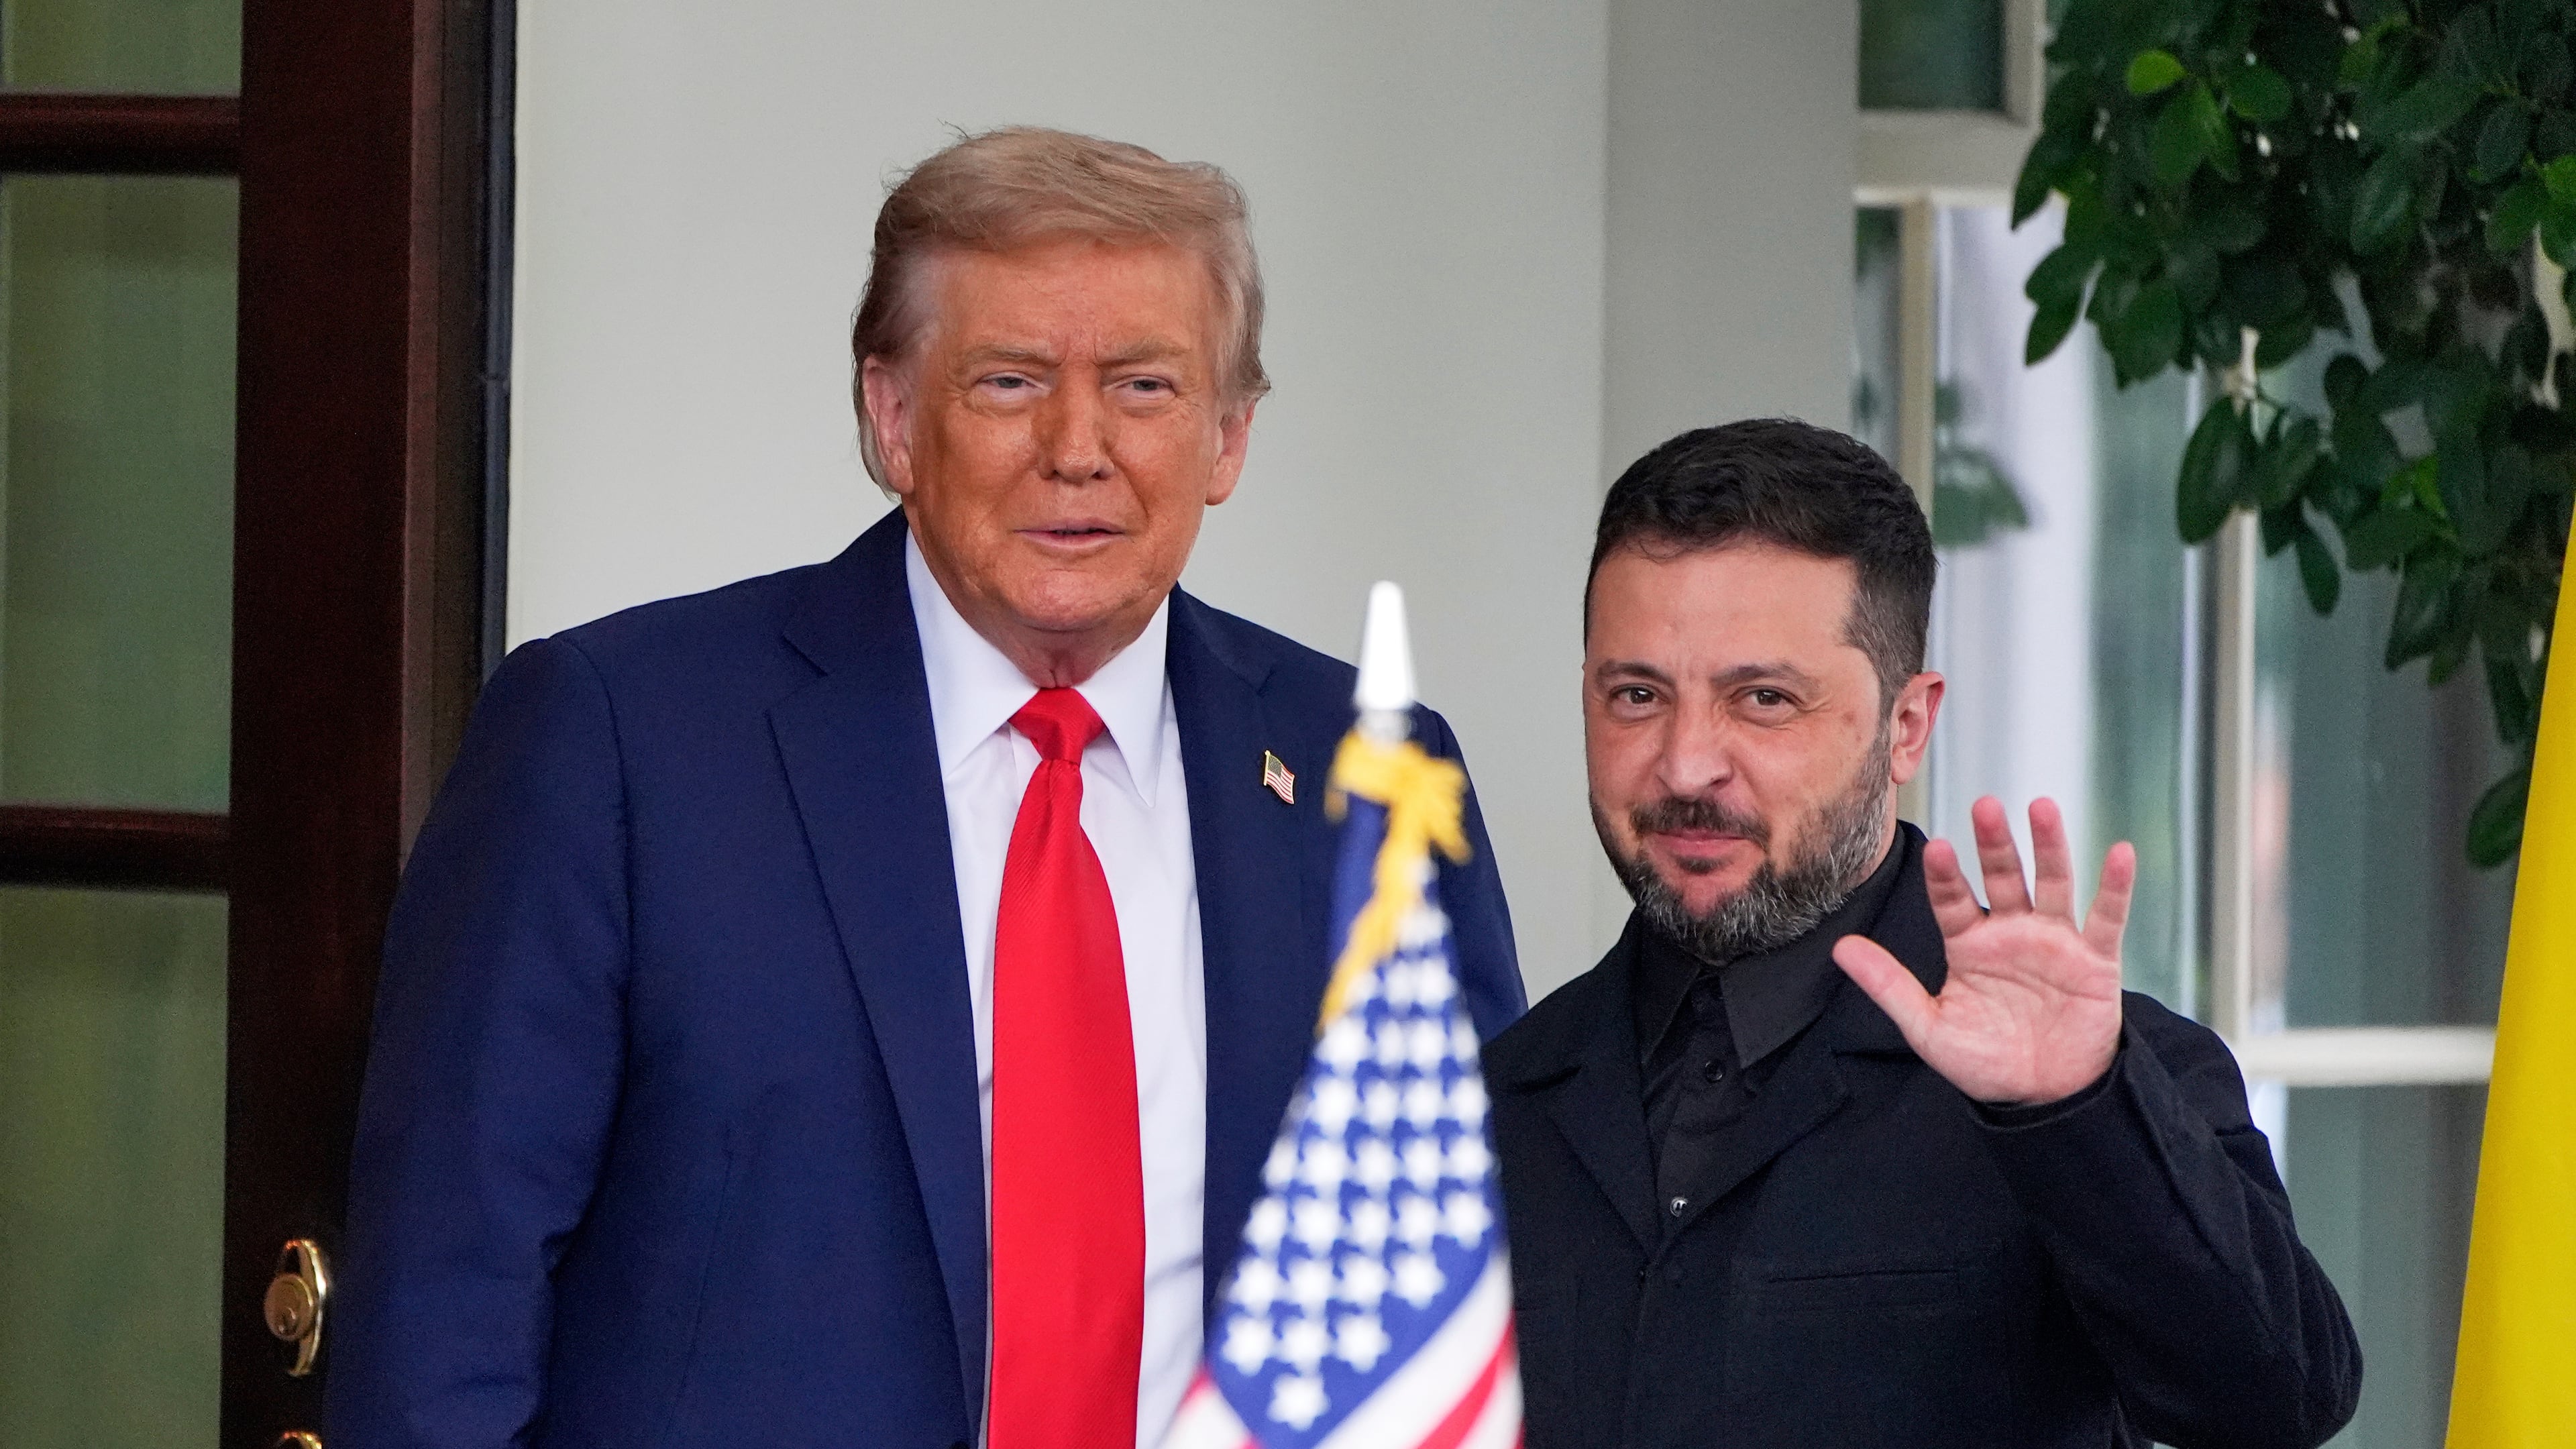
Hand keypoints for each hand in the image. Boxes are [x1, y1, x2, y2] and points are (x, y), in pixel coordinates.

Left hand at [1831, 797, 2133, 1106]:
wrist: (2042, 1097)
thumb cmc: (1984, 1061)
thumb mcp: (1929, 1027)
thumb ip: (1888, 985)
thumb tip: (1841, 948)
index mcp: (1969, 944)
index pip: (1952, 898)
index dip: (1945, 874)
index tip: (1935, 846)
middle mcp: (2011, 932)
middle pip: (2001, 876)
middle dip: (1993, 842)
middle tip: (1984, 805)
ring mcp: (2054, 941)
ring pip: (2052, 883)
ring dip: (2049, 846)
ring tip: (2041, 808)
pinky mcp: (2095, 960)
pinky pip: (2107, 918)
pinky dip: (2115, 886)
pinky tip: (2120, 853)